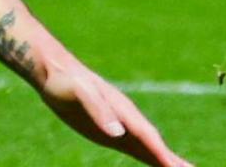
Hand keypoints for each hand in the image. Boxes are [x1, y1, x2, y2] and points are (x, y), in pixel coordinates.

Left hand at [34, 52, 187, 166]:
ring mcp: (121, 126)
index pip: (147, 136)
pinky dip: (150, 157)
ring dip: (166, 161)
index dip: (162, 153)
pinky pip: (135, 147)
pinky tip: (158, 164)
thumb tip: (117, 133)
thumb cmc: (65, 80)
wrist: (52, 69)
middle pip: (155, 143)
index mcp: (122, 110)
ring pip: (149, 147)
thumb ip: (98, 111)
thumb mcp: (80, 92)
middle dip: (172, 160)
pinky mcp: (110, 131)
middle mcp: (127, 119)